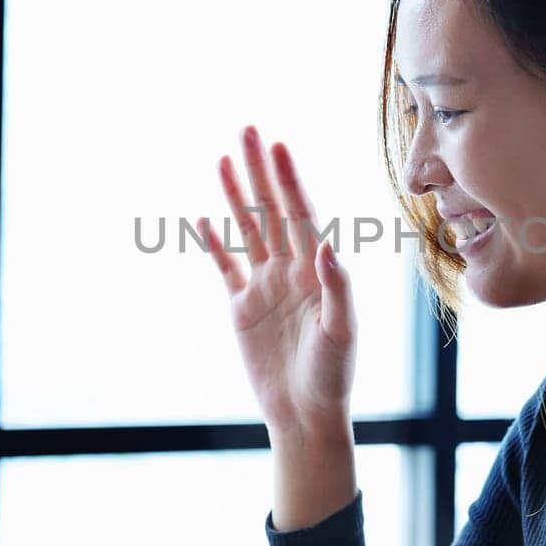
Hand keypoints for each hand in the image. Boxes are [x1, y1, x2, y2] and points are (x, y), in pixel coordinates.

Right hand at [198, 124, 357, 440]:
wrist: (305, 415)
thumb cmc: (333, 375)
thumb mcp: (341, 330)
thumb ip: (336, 286)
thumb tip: (324, 245)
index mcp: (317, 271)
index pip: (300, 214)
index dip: (288, 180)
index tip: (277, 147)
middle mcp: (291, 270)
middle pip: (271, 210)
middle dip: (260, 171)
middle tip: (248, 130)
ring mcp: (264, 287)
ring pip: (247, 231)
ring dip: (237, 196)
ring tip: (224, 160)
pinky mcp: (242, 309)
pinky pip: (226, 269)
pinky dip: (215, 245)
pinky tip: (204, 219)